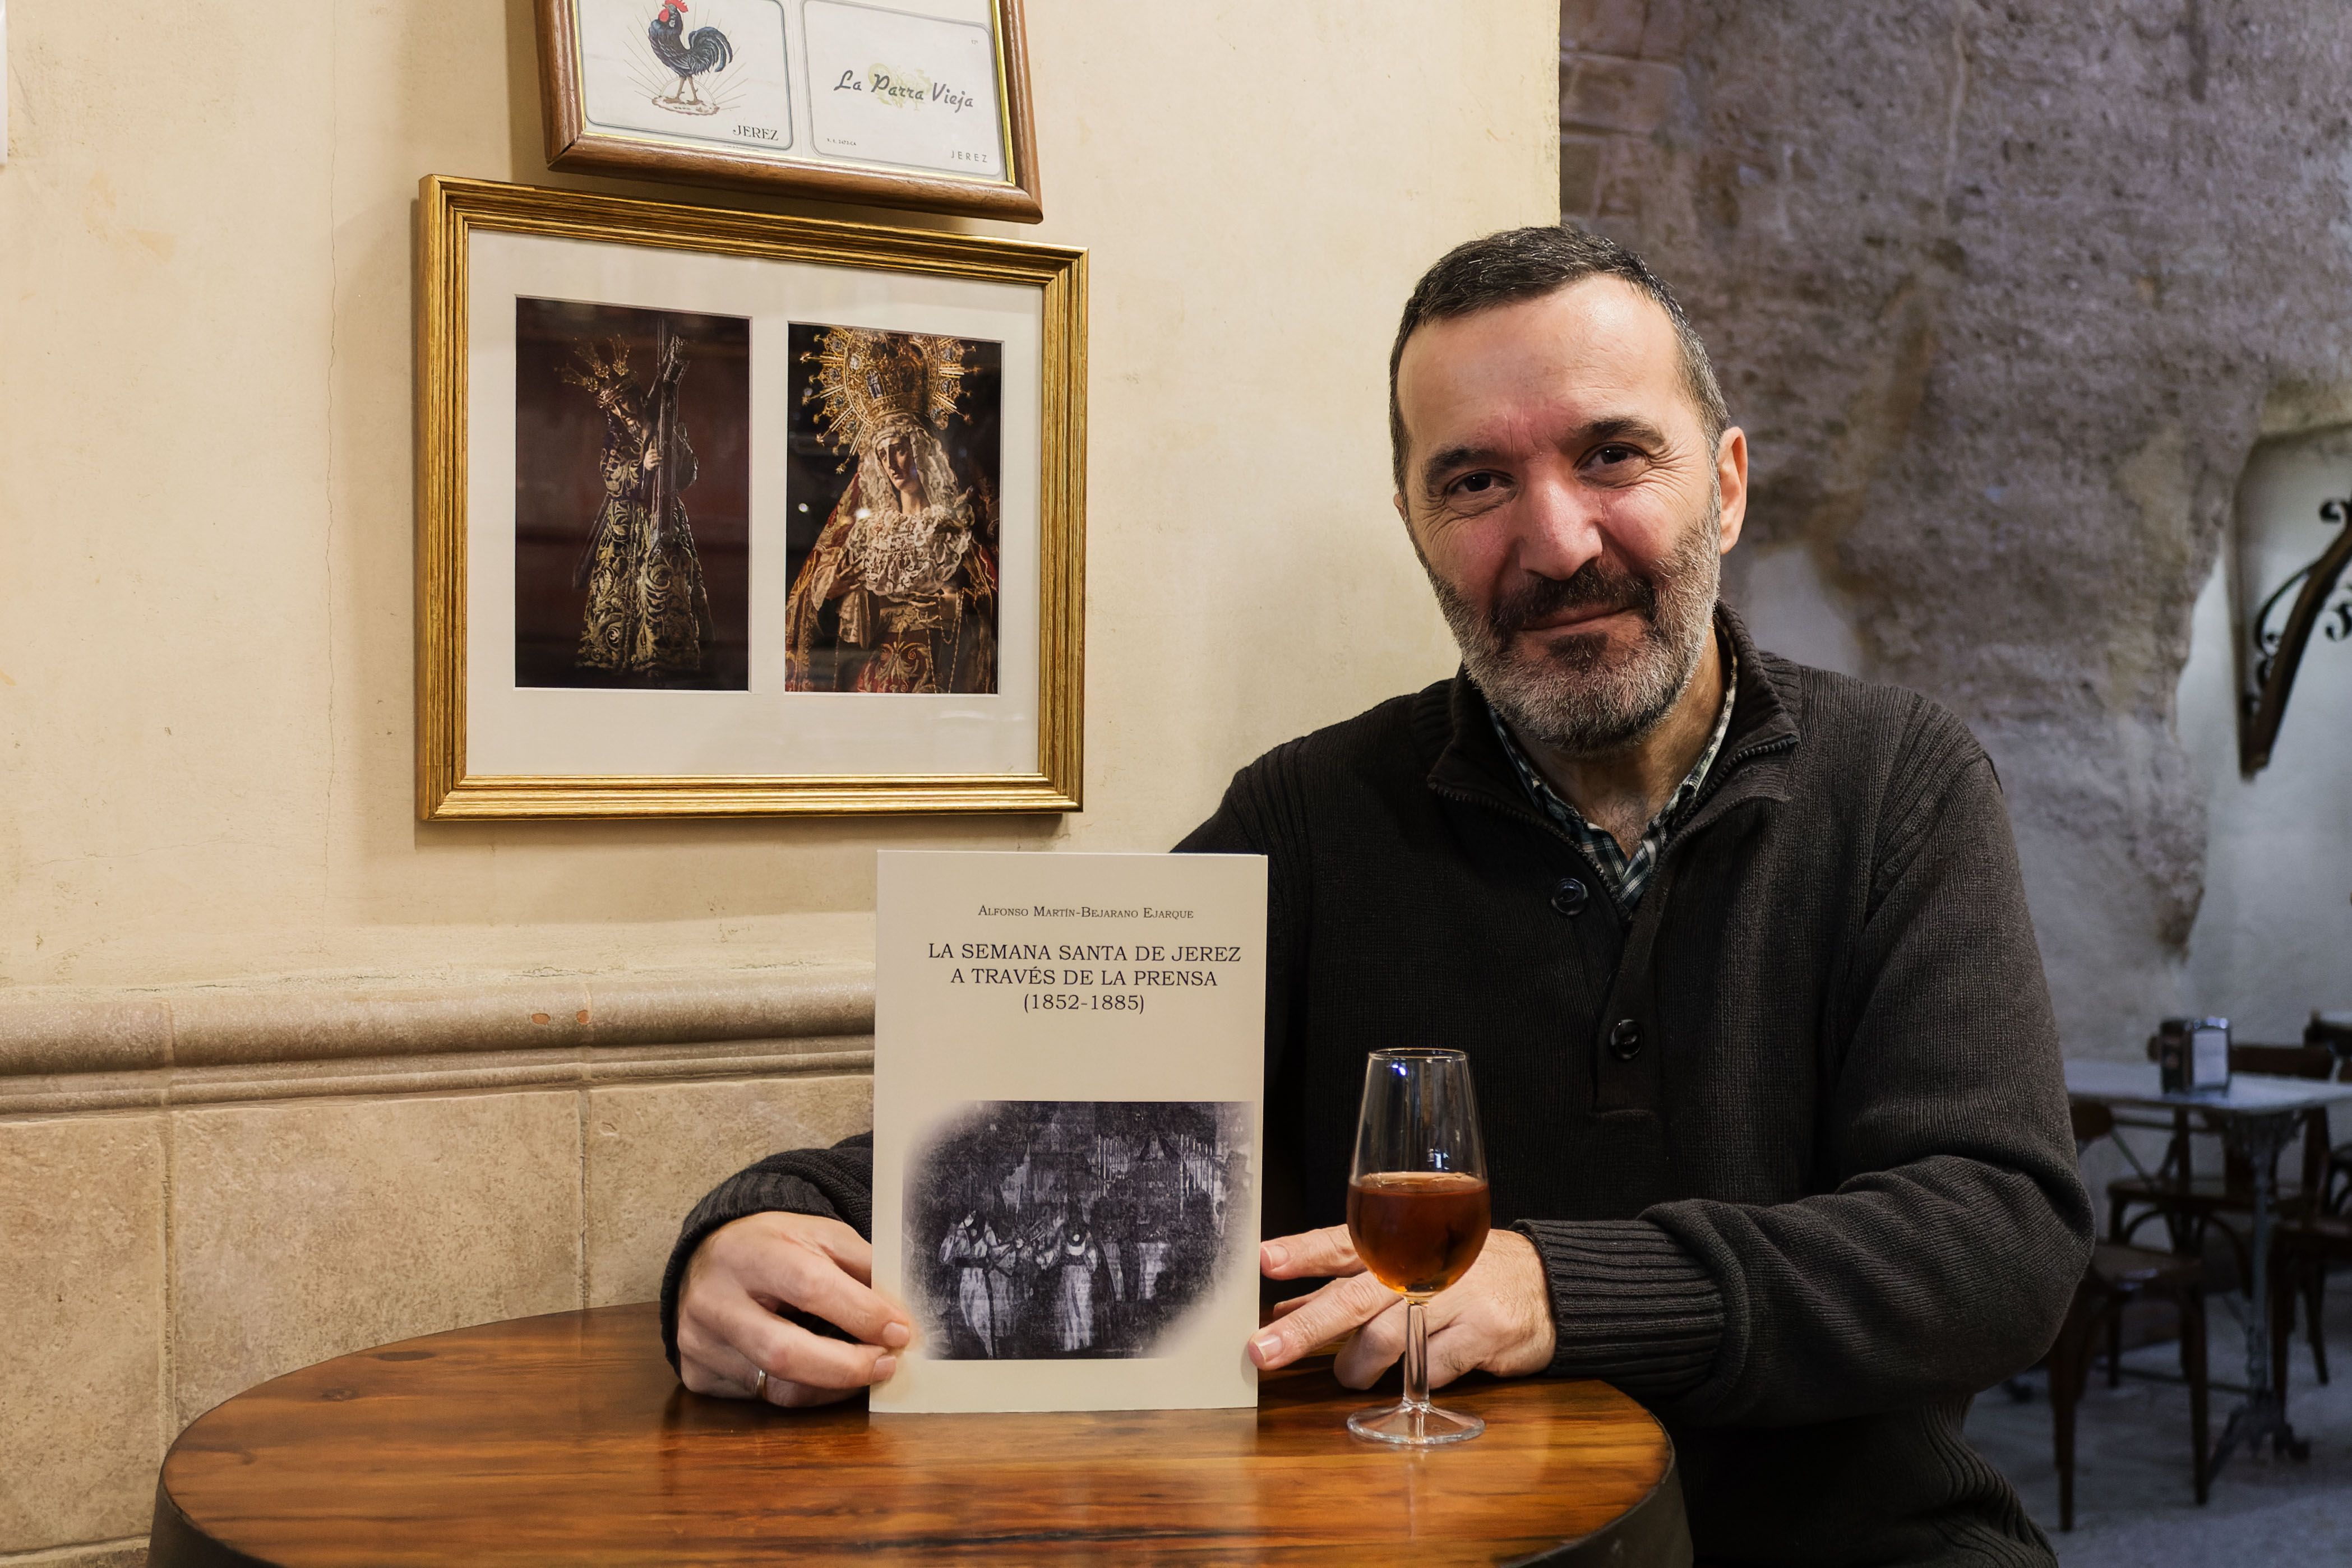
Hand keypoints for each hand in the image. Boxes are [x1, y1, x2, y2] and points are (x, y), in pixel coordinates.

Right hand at [641, 445, 661, 470]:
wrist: (646, 464)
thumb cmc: (649, 457)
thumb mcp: (649, 452)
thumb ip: (650, 447)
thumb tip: (651, 441)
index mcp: (647, 453)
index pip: (650, 451)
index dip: (654, 450)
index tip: (658, 450)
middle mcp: (647, 457)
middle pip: (652, 455)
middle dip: (656, 454)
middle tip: (660, 454)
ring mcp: (648, 461)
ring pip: (652, 459)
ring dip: (657, 458)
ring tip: (661, 458)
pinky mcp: (650, 465)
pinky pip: (653, 464)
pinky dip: (657, 463)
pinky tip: (660, 462)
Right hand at [676, 1212, 910, 1406]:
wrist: (709, 1257)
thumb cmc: (775, 1245)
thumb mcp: (820, 1235)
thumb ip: (863, 1267)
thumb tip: (902, 1314)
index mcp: (746, 1253)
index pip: (809, 1288)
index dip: (860, 1314)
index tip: (900, 1331)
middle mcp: (713, 1301)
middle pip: (785, 1353)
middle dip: (848, 1367)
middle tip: (888, 1365)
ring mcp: (699, 1342)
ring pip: (776, 1387)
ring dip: (832, 1386)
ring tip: (864, 1371)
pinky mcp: (696, 1373)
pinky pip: (760, 1399)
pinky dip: (802, 1392)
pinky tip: (822, 1376)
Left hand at [1248, 1224, 1554, 1390]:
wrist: (1545, 1284)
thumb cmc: (1463, 1274)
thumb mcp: (1408, 1267)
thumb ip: (1347, 1286)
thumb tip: (1283, 1311)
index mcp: (1399, 1241)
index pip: (1343, 1242)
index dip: (1303, 1252)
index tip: (1264, 1261)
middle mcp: (1423, 1263)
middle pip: (1354, 1296)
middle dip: (1306, 1327)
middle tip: (1265, 1350)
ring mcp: (1456, 1294)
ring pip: (1388, 1336)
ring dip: (1358, 1365)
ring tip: (1349, 1377)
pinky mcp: (1484, 1330)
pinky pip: (1432, 1365)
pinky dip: (1414, 1376)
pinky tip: (1413, 1374)